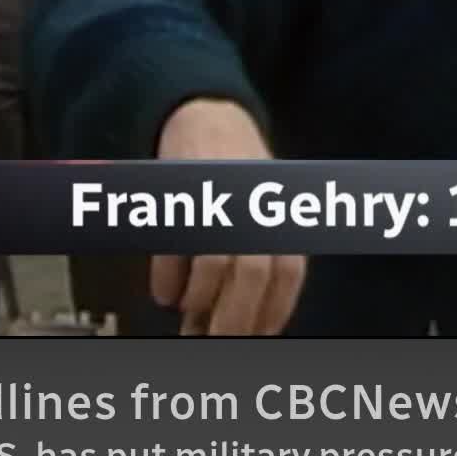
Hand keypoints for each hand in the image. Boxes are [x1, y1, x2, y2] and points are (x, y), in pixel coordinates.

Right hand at [152, 99, 305, 335]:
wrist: (208, 115)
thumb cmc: (241, 174)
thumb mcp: (267, 210)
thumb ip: (265, 260)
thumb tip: (255, 321)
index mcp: (283, 213)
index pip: (288, 272)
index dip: (274, 310)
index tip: (259, 336)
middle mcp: (256, 203)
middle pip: (253, 273)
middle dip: (233, 318)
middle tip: (215, 340)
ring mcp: (221, 196)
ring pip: (215, 263)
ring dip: (199, 300)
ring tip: (189, 310)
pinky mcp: (183, 192)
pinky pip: (175, 246)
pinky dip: (169, 280)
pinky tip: (168, 292)